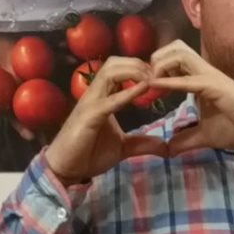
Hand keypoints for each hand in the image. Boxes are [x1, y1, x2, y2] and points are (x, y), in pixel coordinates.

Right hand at [45, 56, 168, 184]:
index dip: (139, 68)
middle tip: (159, 75)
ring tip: (152, 79)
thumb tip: (166, 148)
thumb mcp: (123, 147)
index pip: (119, 69)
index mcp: (102, 96)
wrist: (66, 170)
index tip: (161, 76)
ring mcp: (90, 103)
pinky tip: (143, 89)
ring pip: (109, 72)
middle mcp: (95, 94)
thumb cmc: (89, 154)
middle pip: (114, 63)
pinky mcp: (89, 116)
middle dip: (137, 63)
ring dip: (133, 71)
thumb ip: (143, 143)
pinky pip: (110, 99)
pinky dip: (128, 92)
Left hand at [147, 40, 233, 155]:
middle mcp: (203, 71)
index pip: (174, 59)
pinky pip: (188, 79)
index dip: (157, 69)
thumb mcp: (204, 136)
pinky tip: (155, 85)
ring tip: (151, 83)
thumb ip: (186, 139)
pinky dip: (169, 81)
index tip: (146, 87)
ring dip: (161, 65)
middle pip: (175, 47)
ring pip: (180, 53)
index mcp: (199, 78)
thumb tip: (169, 148)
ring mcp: (209, 75)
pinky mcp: (214, 85)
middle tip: (148, 81)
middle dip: (157, 59)